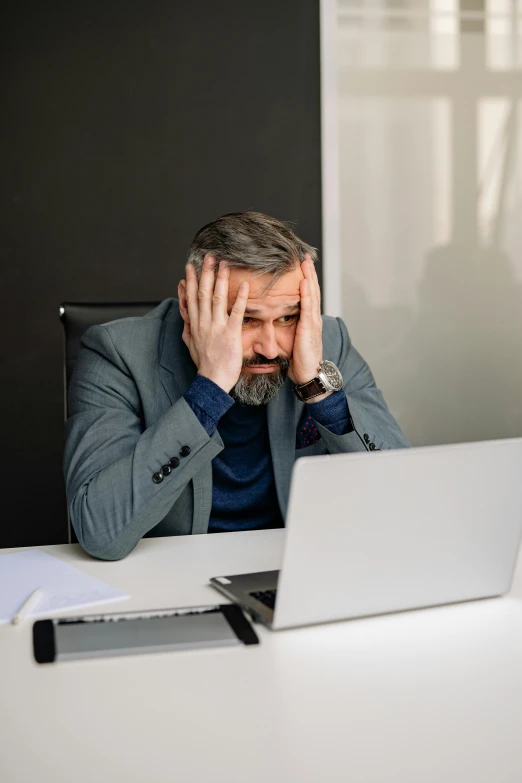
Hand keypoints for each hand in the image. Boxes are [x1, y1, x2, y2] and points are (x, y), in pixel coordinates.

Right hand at [181, 255, 248, 392]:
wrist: (213, 380)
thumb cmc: (205, 365)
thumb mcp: (191, 345)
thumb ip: (188, 329)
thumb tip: (184, 318)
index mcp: (195, 324)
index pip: (191, 298)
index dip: (191, 280)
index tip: (191, 266)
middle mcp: (204, 322)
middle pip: (204, 293)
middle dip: (206, 273)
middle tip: (210, 257)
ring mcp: (217, 327)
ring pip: (218, 298)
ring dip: (221, 279)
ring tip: (225, 264)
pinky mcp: (230, 333)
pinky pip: (236, 312)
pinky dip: (241, 298)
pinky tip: (245, 285)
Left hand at [289, 255, 329, 399]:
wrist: (308, 373)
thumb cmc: (299, 360)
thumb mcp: (291, 340)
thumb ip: (287, 327)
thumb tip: (275, 318)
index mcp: (307, 320)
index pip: (307, 294)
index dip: (305, 279)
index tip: (300, 264)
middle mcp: (313, 318)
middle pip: (311, 290)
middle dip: (309, 272)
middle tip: (305, 255)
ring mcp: (313, 321)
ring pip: (312, 294)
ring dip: (309, 277)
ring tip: (306, 262)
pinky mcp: (309, 328)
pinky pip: (308, 307)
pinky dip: (308, 293)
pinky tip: (305, 282)